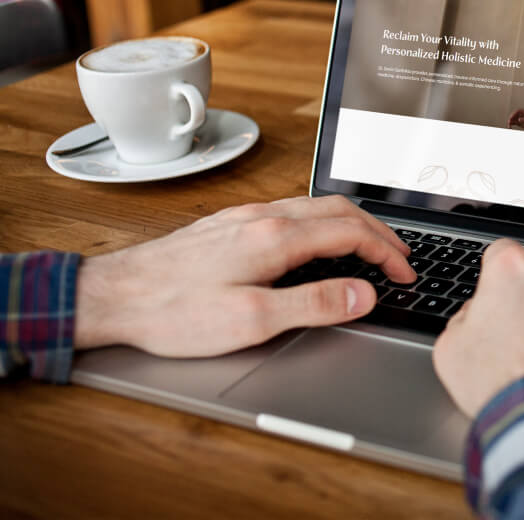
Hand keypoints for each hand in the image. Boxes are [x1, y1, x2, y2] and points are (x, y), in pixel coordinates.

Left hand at [74, 195, 414, 355]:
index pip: (351, 233)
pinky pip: (292, 210)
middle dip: (378, 231)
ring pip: (315, 206)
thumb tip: (364, 295)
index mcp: (275, 237)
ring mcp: (245, 216)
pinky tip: (318, 241)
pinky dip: (323, 222)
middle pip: (339, 210)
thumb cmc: (174, 312)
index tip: (405, 273)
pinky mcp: (230, 224)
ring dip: (351, 223)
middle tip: (400, 256)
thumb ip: (314, 305)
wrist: (116, 294)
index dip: (387, 252)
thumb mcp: (251, 320)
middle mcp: (263, 217)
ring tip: (370, 246)